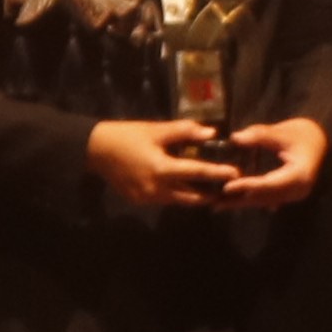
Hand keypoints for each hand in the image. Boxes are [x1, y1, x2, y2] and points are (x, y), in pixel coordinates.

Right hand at [88, 119, 243, 207]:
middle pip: (191, 196)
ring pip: (179, 201)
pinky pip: (165, 200)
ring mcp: (147, 198)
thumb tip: (212, 133)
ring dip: (195, 196)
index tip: (236, 173)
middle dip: (211, 193)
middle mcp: (156, 189)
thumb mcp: (156, 130)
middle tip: (229, 188)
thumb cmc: (128, 136)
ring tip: (213, 190)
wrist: (96, 150)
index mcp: (161, 169)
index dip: (218, 173)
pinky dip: (177, 195)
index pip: (197, 173)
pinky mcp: (140, 201)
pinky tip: (186, 188)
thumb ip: (184, 132)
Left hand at [206, 118, 331, 211]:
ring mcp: (293, 195)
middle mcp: (297, 191)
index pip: (269, 184)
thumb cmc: (305, 135)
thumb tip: (235, 138)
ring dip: (241, 202)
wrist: (322, 142)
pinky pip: (266, 199)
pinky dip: (249, 199)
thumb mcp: (283, 132)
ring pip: (263, 201)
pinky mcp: (287, 194)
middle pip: (263, 198)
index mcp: (299, 176)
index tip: (227, 187)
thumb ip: (260, 135)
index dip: (247, 186)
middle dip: (238, 200)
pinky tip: (232, 202)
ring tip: (217, 205)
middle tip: (214, 203)